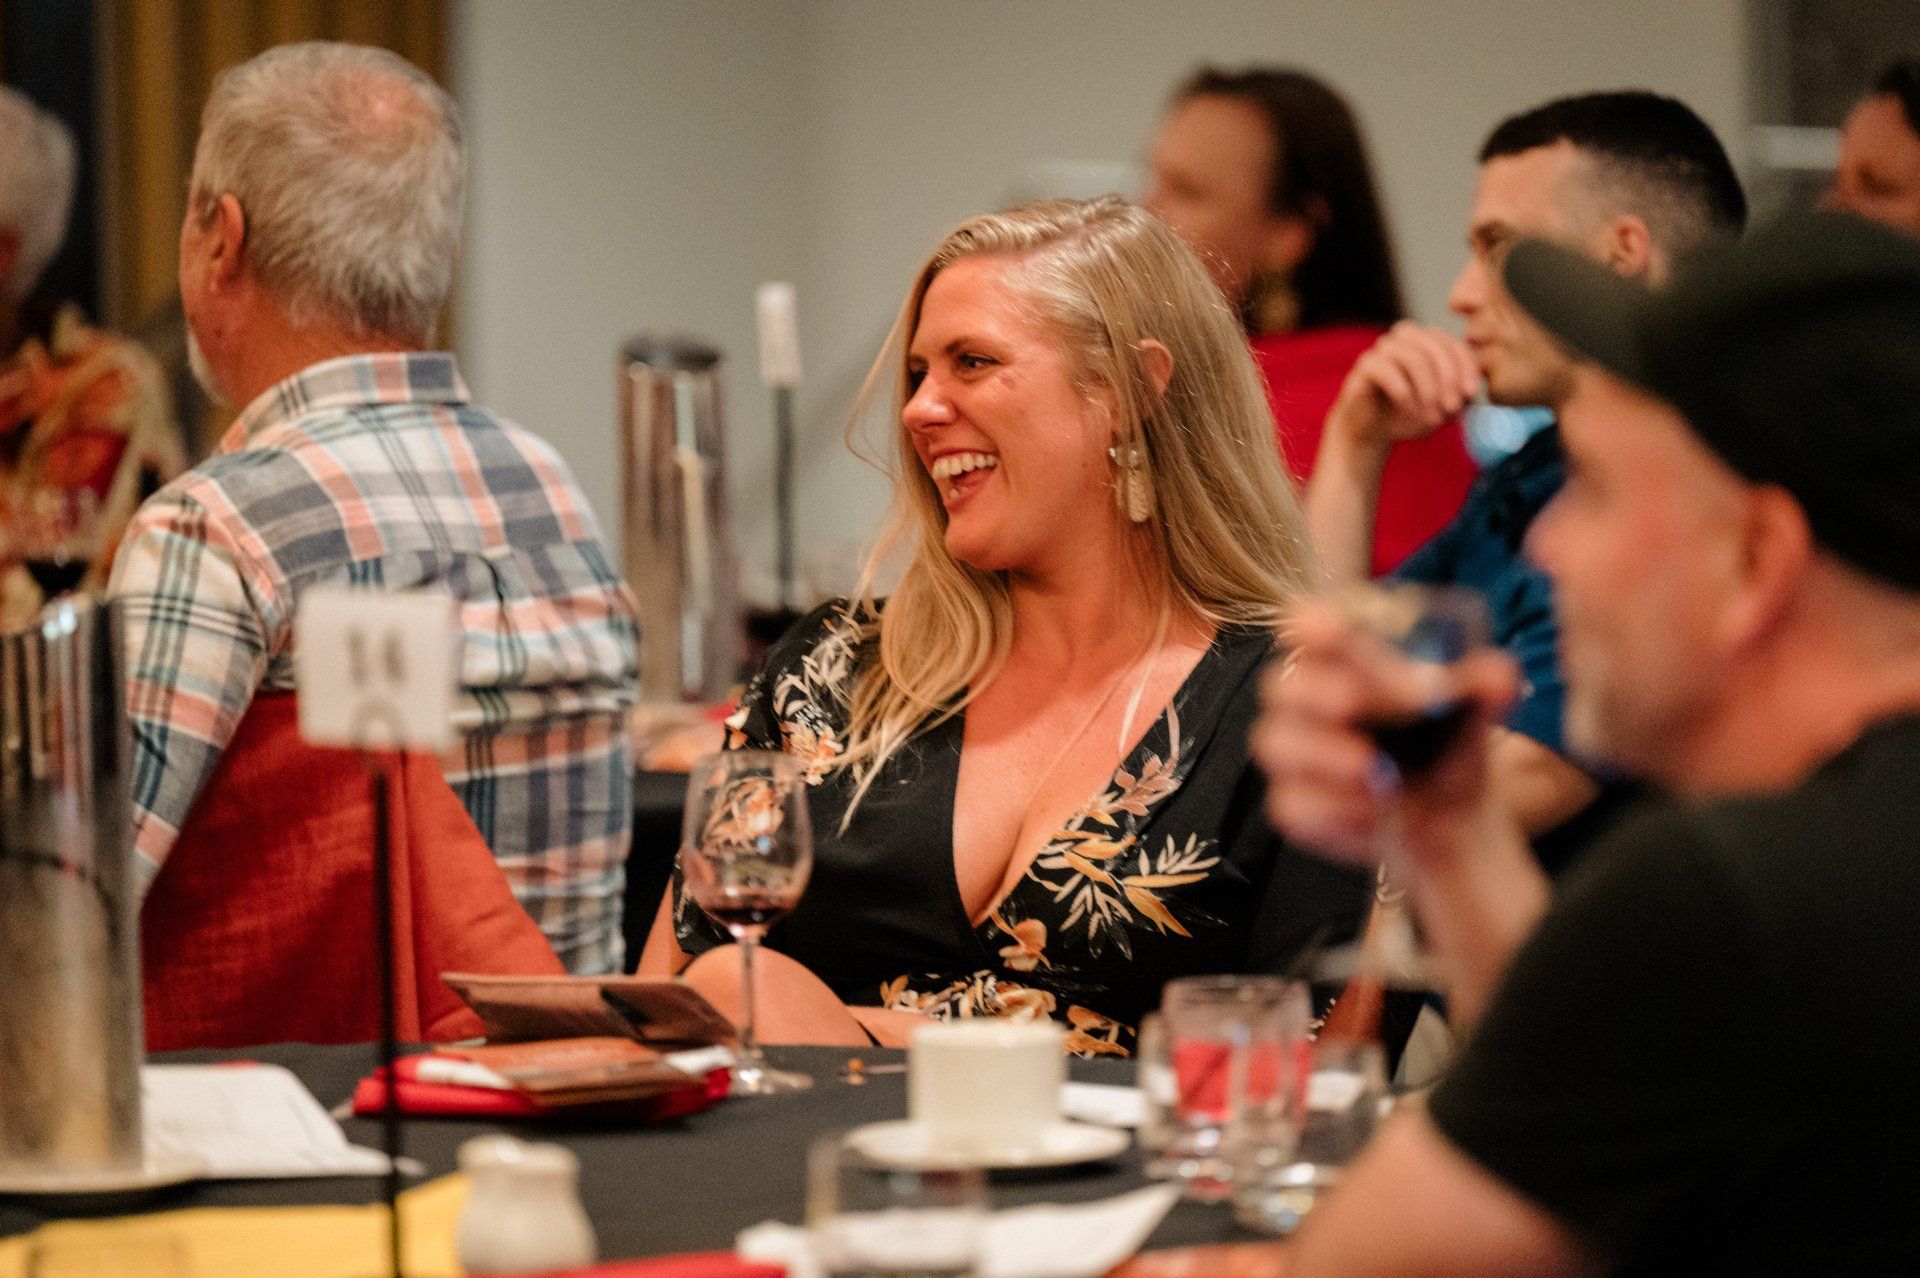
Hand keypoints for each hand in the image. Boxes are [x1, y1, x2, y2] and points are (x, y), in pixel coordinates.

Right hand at [1252, 599, 1516, 870]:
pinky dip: (1329, 810)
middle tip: (1353, 705)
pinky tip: (1369, 814)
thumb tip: (1497, 674)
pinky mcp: (1298, 806)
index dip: (1310, 624)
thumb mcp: (1473, 713)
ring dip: (1321, 754)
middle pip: (1281, 685)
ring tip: (1372, 772)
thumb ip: (1484, 688)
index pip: (1308, 628)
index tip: (1328, 628)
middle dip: (1315, 693)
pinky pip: (1290, 804)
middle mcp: (1310, 703)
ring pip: (1275, 743)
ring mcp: (1299, 755)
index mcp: (1345, 663)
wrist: (1453, 820)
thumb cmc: (1449, 749)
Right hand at [1323, 321, 1480, 451]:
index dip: (1466, 366)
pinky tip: (1408, 409)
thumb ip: (1460, 399)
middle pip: (1434, 345)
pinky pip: (1386, 371)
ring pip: (1412, 358)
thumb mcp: (1442, 410)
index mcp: (1429, 342)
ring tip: (1429, 417)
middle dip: (1448, 378)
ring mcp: (1383, 349)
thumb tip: (1471, 393)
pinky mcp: (1365, 365)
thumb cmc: (1409, 416)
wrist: (1371, 431)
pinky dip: (1402, 392)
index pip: (1453, 344)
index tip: (1471, 393)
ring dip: (1426, 390)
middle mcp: (1406, 339)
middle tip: (1452, 407)